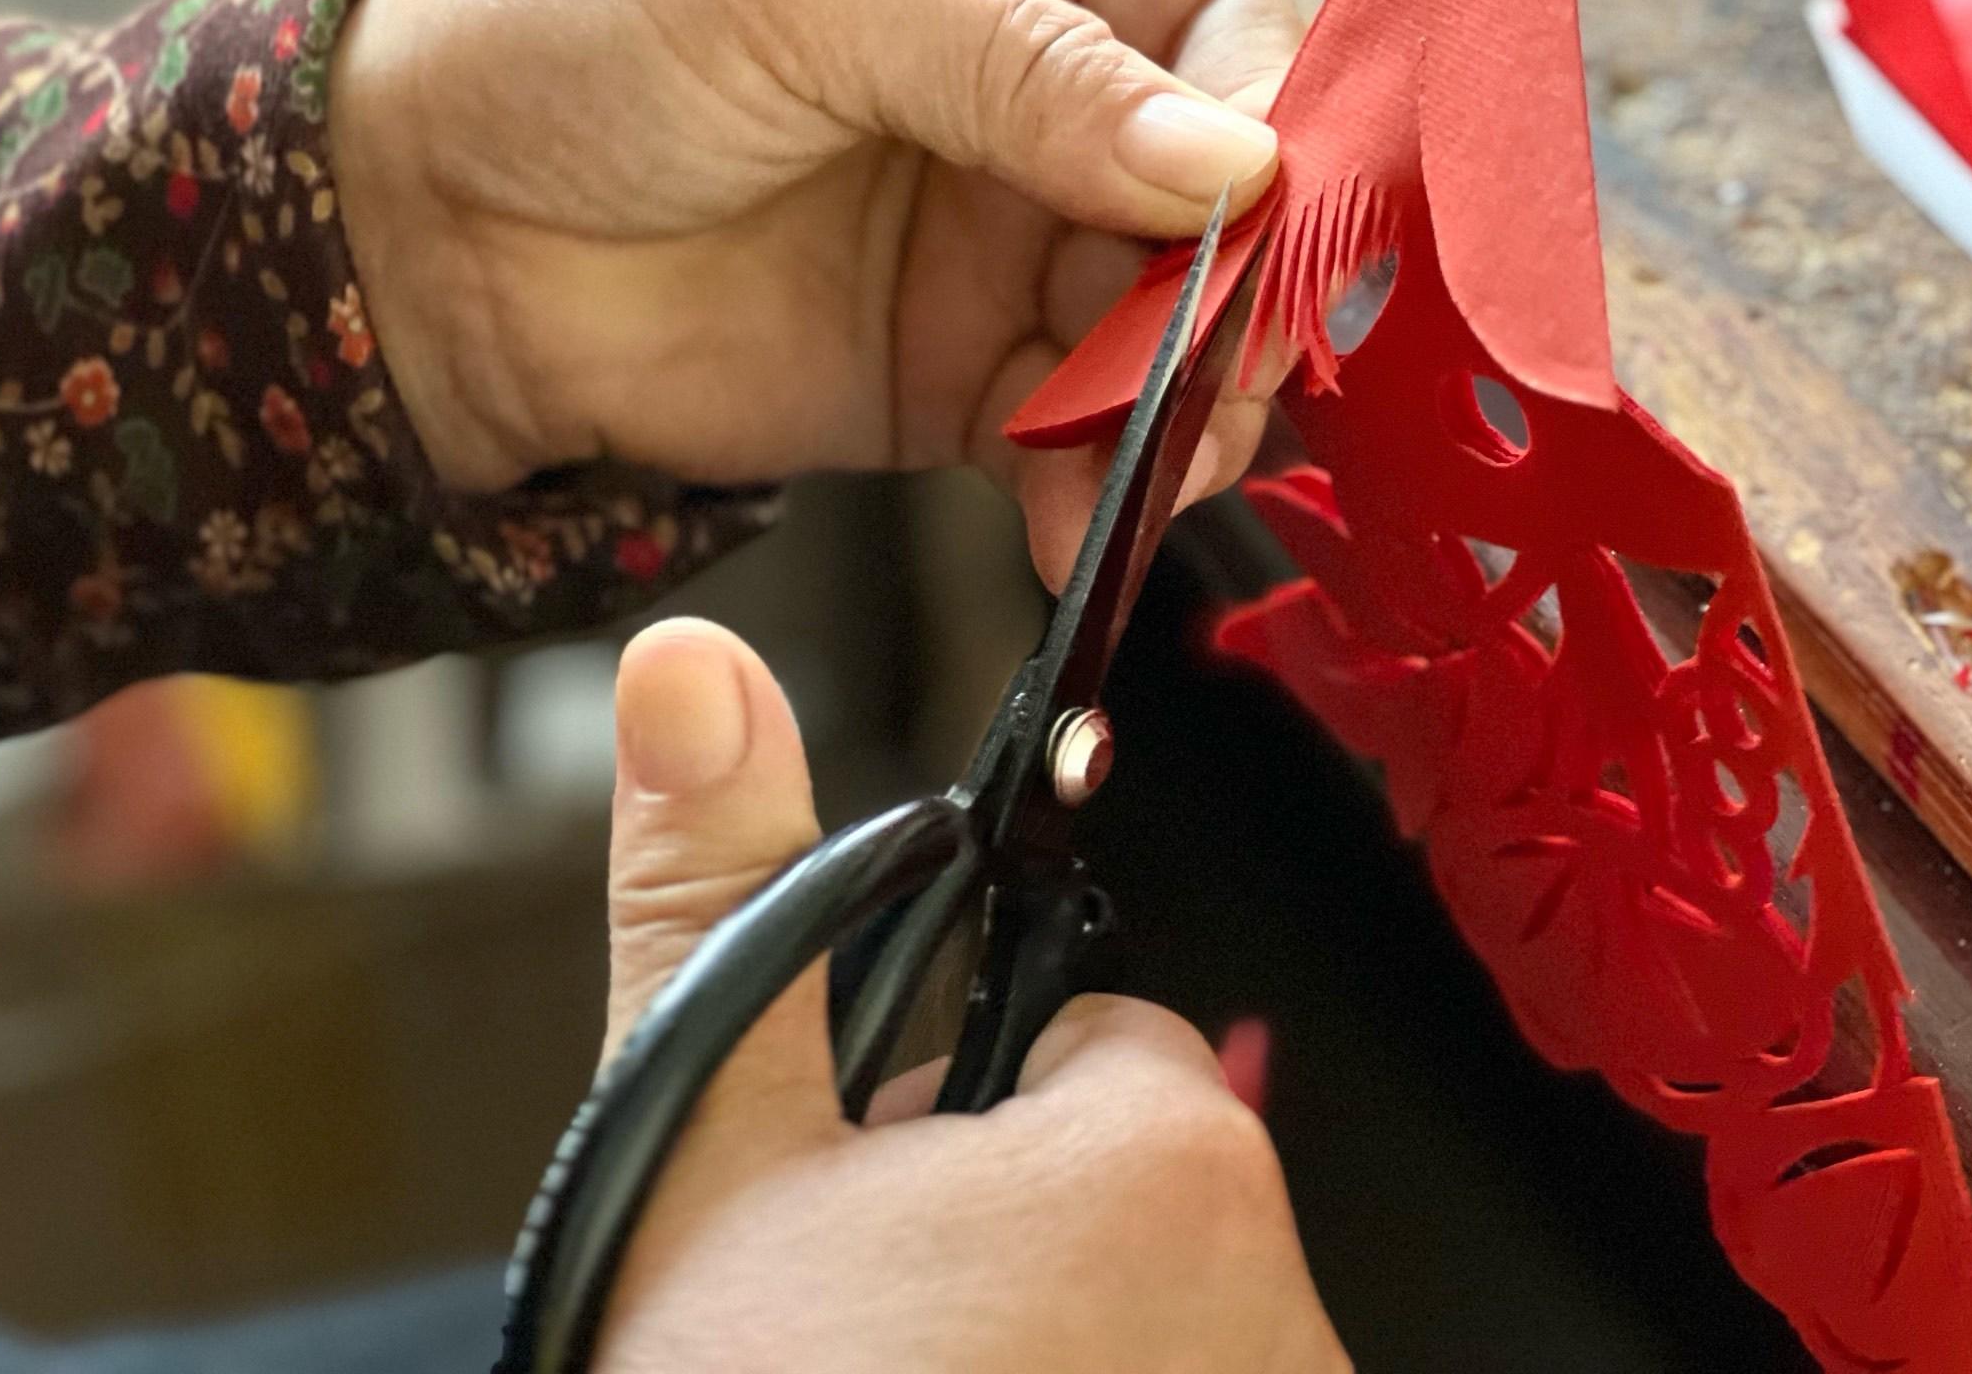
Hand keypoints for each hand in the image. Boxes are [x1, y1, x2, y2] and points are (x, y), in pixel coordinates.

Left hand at [327, 0, 1299, 582]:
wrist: (406, 234)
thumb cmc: (575, 32)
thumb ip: (1024, 64)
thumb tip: (1233, 161)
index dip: (1264, 93)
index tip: (1268, 197)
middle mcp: (1032, 72)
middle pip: (1216, 176)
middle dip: (1240, 276)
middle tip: (1232, 364)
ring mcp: (1000, 230)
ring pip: (1168, 316)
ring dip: (1186, 395)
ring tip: (1161, 460)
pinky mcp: (957, 370)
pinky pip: (1076, 427)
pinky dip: (1097, 478)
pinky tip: (1081, 519)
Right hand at [589, 617, 1349, 1373]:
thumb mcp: (699, 1156)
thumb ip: (717, 897)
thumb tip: (693, 666)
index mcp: (1161, 1154)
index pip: (1092, 1038)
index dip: (955, 1113)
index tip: (869, 1210)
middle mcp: (1278, 1297)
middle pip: (1132, 1189)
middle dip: (1011, 1240)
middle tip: (868, 1340)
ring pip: (1157, 1324)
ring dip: (1051, 1354)